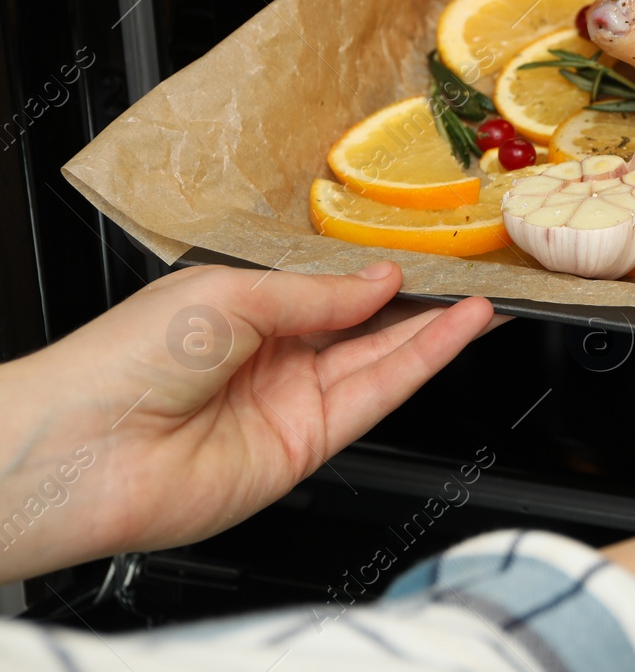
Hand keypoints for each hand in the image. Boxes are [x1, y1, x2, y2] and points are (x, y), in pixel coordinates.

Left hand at [0, 262, 493, 582]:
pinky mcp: (307, 446)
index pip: (330, 290)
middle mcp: (271, 358)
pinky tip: (452, 332)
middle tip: (475, 275)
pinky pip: (377, 398)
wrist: (82, 451)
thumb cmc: (120, 363)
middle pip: (365, 326)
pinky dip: (421, 363)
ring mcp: (291, 403)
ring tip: (482, 301)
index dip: (381, 274)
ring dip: (436, 331)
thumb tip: (381, 281)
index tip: (431, 253)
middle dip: (423, 302)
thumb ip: (316, 293)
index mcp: (242, 312)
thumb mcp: (228, 297)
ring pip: (381, 360)